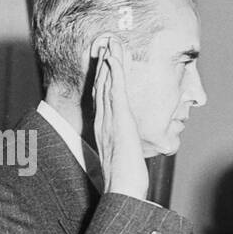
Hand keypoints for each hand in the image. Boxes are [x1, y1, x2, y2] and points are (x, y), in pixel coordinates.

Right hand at [91, 37, 148, 199]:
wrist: (122, 190)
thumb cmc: (126, 181)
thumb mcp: (126, 161)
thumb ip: (126, 151)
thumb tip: (131, 152)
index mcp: (104, 130)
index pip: (101, 99)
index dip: (102, 80)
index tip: (103, 64)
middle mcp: (103, 121)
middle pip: (101, 87)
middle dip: (102, 65)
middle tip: (103, 44)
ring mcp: (109, 119)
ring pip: (107, 84)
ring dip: (108, 62)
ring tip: (109, 42)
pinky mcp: (120, 119)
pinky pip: (116, 90)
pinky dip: (114, 73)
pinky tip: (113, 58)